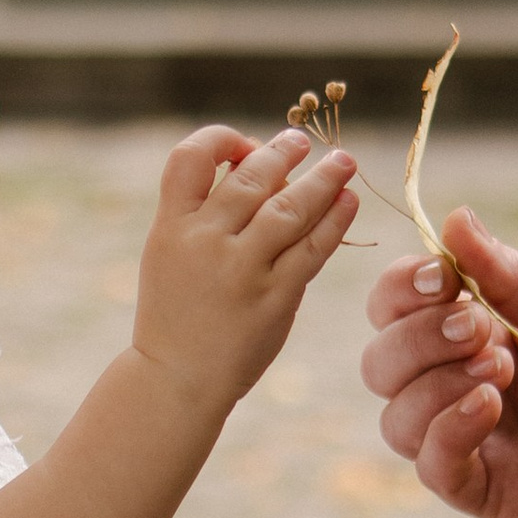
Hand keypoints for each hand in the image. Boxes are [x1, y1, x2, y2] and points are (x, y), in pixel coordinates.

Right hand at [133, 124, 358, 412]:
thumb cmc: (177, 309)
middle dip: (282, 152)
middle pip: (252, 177)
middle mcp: (204, 242)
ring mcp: (241, 270)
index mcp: (170, 226)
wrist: (177, 378)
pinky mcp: (274, 298)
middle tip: (302, 141)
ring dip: (322, 178)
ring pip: (289, 207)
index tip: (245, 145)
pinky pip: (313, 249)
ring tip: (343, 162)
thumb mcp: (169, 252)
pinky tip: (348, 202)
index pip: (190, 158)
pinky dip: (335, 220)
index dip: (221, 139)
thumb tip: (259, 162)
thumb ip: (206, 211)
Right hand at [362, 209, 517, 517]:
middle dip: (415, 336)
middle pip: (382, 363)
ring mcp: (476, 442)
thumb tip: (452, 218)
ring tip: (500, 369)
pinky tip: (491, 407)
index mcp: (482, 334)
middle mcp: (464, 388)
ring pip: (396, 418)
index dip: (401, 291)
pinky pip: (434, 467)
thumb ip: (511, 276)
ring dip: (432, 383)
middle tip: (480, 327)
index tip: (440, 277)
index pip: (399, 310)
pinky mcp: (492, 493)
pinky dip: (447, 430)